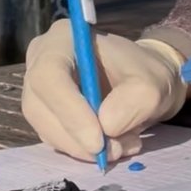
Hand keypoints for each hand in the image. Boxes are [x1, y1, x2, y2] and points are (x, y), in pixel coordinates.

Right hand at [22, 20, 185, 161]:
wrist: (143, 83)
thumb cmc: (144, 74)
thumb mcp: (151, 84)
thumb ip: (133, 101)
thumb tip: (105, 126)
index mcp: (63, 39)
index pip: (50, 75)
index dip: (69, 110)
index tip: (98, 140)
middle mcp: (40, 61)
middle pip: (39, 106)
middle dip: (77, 137)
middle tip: (115, 151)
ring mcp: (38, 89)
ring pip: (46, 128)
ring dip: (83, 148)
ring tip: (124, 145)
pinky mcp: (45, 114)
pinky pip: (54, 139)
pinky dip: (82, 151)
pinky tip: (113, 146)